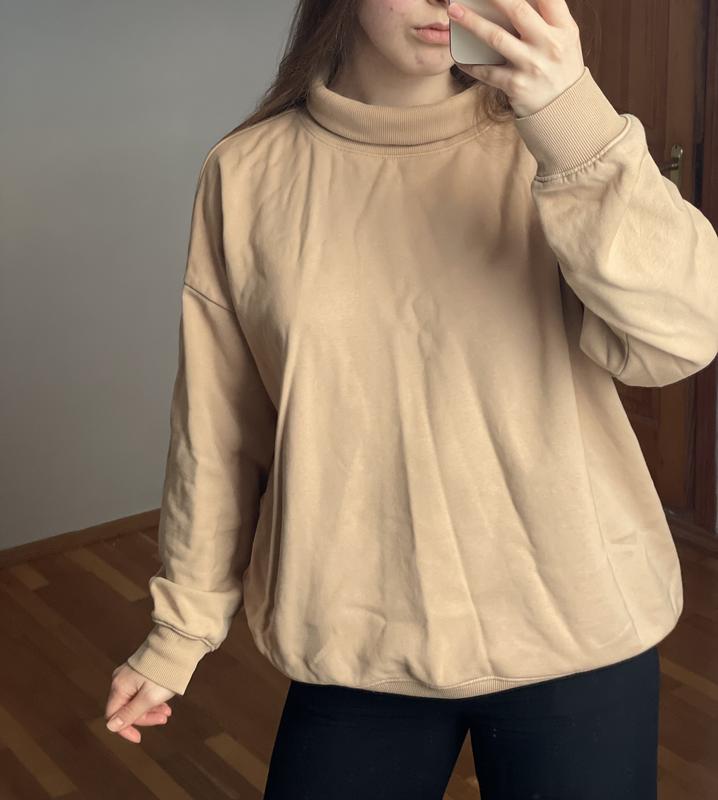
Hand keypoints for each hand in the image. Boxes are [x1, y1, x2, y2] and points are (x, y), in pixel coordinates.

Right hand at [104, 662, 175, 743]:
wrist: (178, 644)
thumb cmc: (164, 671)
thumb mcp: (149, 698)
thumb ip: (130, 714)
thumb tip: (111, 727)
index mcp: (119, 687)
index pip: (113, 717)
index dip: (125, 729)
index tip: (139, 738)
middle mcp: (121, 680)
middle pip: (126, 709)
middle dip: (144, 717)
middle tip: (162, 719)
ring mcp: (130, 674)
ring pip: (136, 700)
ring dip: (151, 709)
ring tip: (167, 712)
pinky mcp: (140, 671)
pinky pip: (141, 691)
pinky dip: (152, 699)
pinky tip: (165, 702)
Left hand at [448, 0, 584, 116]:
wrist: (564, 109)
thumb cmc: (560, 68)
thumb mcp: (565, 39)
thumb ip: (548, 17)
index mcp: (564, 28)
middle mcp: (549, 44)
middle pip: (517, 10)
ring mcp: (531, 66)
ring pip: (496, 38)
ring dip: (471, 23)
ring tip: (454, 12)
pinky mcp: (516, 85)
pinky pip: (487, 71)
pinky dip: (470, 63)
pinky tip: (458, 56)